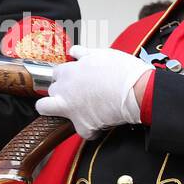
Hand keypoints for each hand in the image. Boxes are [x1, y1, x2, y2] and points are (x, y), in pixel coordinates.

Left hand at [35, 45, 151, 139]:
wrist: (137, 91)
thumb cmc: (125, 72)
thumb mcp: (103, 53)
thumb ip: (85, 53)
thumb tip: (75, 52)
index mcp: (70, 70)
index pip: (57, 73)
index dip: (67, 77)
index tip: (76, 80)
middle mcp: (65, 88)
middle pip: (52, 90)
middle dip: (63, 93)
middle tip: (79, 95)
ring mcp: (71, 107)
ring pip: (45, 108)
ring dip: (55, 110)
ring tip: (72, 111)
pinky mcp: (82, 125)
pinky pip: (81, 131)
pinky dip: (90, 130)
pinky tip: (99, 125)